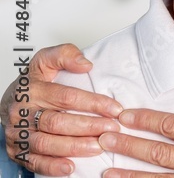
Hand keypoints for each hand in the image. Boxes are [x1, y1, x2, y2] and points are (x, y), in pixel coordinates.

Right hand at [2, 43, 121, 175]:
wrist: (8, 102)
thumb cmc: (33, 84)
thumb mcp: (45, 61)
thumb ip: (64, 55)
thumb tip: (85, 64)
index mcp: (33, 90)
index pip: (66, 96)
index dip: (93, 103)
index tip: (115, 109)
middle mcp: (24, 113)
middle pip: (57, 122)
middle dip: (88, 127)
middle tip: (111, 130)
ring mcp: (19, 133)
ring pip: (46, 143)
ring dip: (74, 147)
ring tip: (98, 147)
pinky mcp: (17, 150)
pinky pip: (33, 161)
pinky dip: (51, 166)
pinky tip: (70, 167)